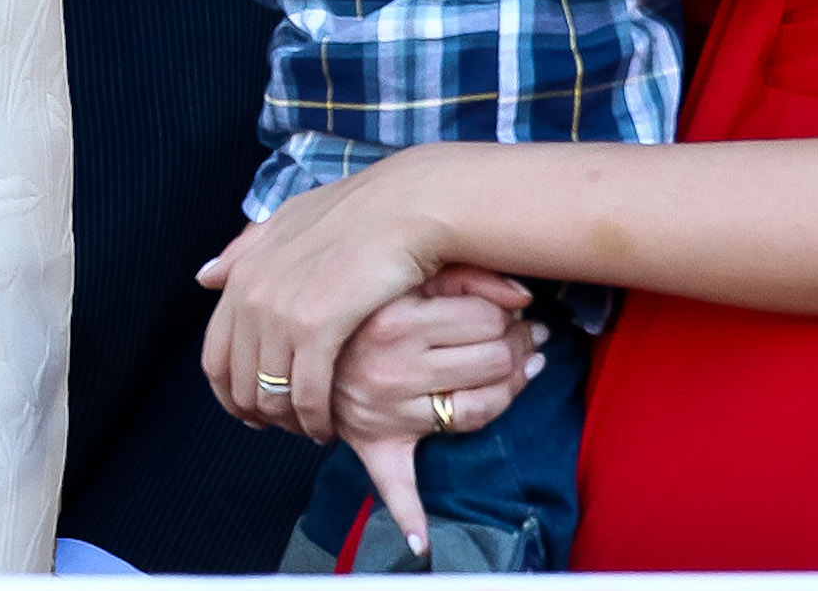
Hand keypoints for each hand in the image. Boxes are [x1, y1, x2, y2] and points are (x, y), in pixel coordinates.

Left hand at [198, 152, 458, 443]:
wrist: (405, 207)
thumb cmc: (356, 212)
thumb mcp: (289, 221)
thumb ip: (245, 250)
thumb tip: (204, 277)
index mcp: (242, 274)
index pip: (215, 355)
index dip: (229, 392)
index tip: (250, 411)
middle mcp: (251, 295)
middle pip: (239, 382)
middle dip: (258, 413)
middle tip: (282, 428)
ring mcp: (281, 313)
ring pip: (271, 395)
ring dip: (289, 422)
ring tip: (309, 430)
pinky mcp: (318, 329)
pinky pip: (307, 396)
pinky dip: (315, 420)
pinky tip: (328, 428)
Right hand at [329, 267, 545, 557]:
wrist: (289, 338)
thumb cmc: (355, 301)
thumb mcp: (401, 275)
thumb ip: (462, 275)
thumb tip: (523, 295)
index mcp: (394, 318)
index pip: (484, 319)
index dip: (508, 316)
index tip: (513, 314)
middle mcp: (392, 365)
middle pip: (490, 360)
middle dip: (520, 347)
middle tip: (528, 339)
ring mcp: (390, 407)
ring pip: (480, 407)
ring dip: (513, 389)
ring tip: (524, 370)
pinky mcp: (379, 442)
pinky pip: (397, 484)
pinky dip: (409, 516)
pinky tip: (423, 540)